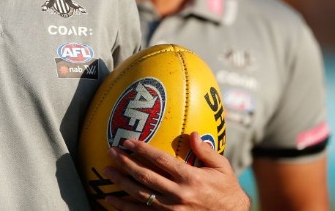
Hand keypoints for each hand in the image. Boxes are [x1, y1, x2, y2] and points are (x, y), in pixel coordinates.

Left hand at [103, 131, 250, 209]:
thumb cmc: (227, 190)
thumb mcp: (223, 168)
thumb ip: (206, 150)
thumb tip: (192, 133)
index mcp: (191, 178)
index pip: (161, 160)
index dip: (142, 150)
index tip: (128, 141)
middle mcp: (179, 194)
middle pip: (145, 177)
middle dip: (125, 164)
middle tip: (111, 153)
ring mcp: (171, 210)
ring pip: (140, 196)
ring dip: (121, 183)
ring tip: (106, 172)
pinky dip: (125, 208)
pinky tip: (111, 200)